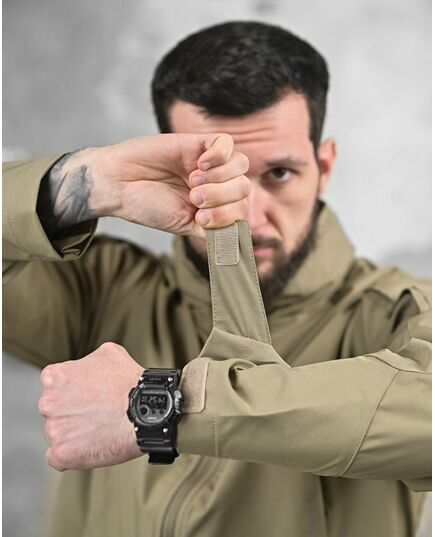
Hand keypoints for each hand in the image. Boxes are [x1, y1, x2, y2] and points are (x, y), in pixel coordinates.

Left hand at [38, 343, 143, 470]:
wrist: (146, 411)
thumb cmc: (130, 383)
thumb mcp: (109, 353)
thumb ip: (88, 359)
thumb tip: (87, 365)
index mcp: (55, 377)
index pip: (53, 385)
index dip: (73, 390)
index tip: (87, 395)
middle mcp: (48, 402)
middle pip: (54, 410)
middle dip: (71, 412)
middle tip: (96, 412)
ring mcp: (53, 429)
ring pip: (57, 433)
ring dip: (73, 433)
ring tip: (99, 429)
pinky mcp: (61, 453)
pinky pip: (58, 457)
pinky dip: (72, 454)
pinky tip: (90, 446)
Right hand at [45, 133, 249, 238]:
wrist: (118, 184)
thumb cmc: (146, 207)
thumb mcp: (185, 226)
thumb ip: (213, 232)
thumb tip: (239, 243)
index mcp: (214, 206)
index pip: (243, 209)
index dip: (229, 215)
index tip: (201, 219)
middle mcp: (215, 185)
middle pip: (244, 187)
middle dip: (222, 196)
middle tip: (194, 198)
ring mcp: (209, 164)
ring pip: (241, 165)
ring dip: (220, 177)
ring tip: (193, 181)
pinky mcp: (198, 143)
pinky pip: (227, 142)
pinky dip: (219, 155)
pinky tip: (199, 163)